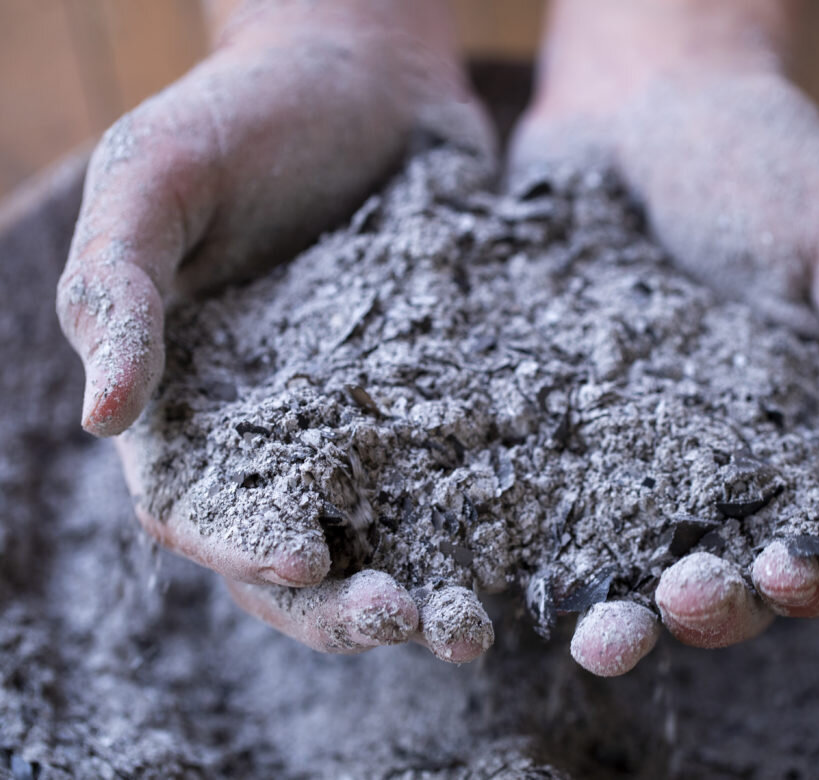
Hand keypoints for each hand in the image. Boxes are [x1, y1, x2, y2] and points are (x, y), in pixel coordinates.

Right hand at [58, 0, 495, 659]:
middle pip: (294, 554)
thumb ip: (120, 289)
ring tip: (469, 624)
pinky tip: (528, 546)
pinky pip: (456, 472)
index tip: (308, 556)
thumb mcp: (155, 180)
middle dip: (342, 603)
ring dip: (418, 588)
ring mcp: (361, 420)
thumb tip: (100, 418)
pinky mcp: (434, 395)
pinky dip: (484, 518)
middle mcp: (276, 432)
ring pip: (380, 536)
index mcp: (189, 402)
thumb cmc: (241, 116)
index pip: (199, 509)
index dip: (243, 547)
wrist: (362, 72)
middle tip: (408, 617)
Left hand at [512, 0, 818, 674]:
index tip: (788, 569)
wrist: (640, 101)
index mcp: (807, 437)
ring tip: (596, 634)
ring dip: (622, 614)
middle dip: (707, 611)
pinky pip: (546, 501)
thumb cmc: (766, 165)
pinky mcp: (552, 423)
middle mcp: (715, 461)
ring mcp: (626, 448)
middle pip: (722, 577)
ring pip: (628, 564)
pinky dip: (536, 546)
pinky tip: (513, 567)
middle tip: (678, 601)